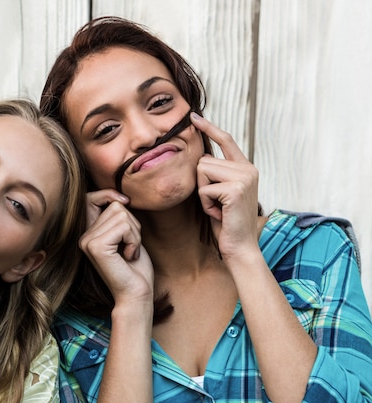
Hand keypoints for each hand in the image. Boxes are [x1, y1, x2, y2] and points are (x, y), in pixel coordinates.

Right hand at [80, 190, 153, 305]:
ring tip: (129, 252)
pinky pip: (124, 226)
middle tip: (130, 246)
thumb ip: (119, 217)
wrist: (136, 294)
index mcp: (88, 233)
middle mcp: (83, 236)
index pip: (91, 198)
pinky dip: (134, 240)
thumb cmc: (135, 268)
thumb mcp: (127, 236)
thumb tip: (120, 197)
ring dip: (135, 234)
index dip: (109, 194)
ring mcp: (87, 241)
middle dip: (132, 224)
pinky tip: (128, 256)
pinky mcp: (96, 247)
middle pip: (115, 206)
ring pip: (121, 214)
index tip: (126, 201)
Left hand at [192, 112, 259, 257]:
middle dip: (201, 184)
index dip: (209, 128)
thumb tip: (199, 155)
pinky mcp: (235, 189)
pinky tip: (219, 214)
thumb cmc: (226, 222)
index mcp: (245, 168)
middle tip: (216, 203)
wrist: (240, 247)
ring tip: (218, 207)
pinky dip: (205, 204)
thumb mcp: (220, 193)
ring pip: (201, 172)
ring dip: (203, 194)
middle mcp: (248, 169)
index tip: (193, 116)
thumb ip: (216, 174)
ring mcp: (244, 178)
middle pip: (203, 160)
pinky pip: (203, 189)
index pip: (226, 140)